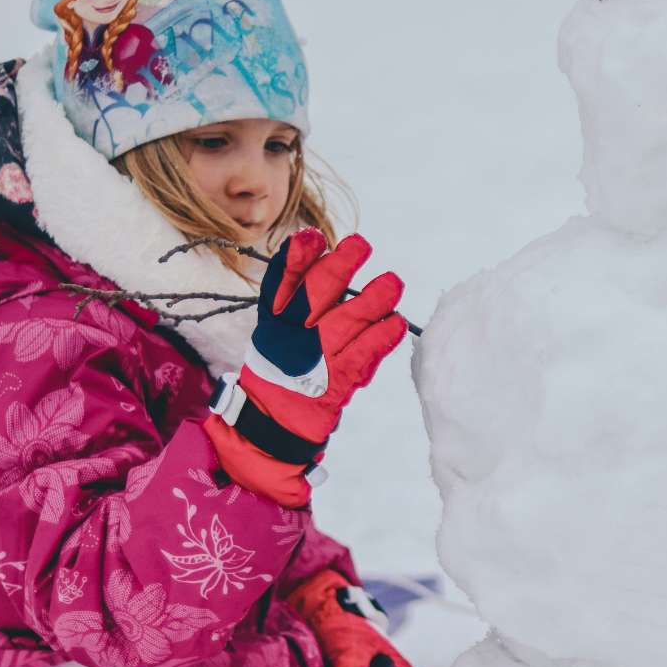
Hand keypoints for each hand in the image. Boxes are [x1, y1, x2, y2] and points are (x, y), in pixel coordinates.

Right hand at [202, 230, 407, 506]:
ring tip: (392, 282)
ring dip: (371, 300)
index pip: (281, 285)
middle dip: (339, 268)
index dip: (296, 259)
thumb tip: (324, 257)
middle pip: (315, 297)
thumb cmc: (282, 374)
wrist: (270, 429)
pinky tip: (396, 323)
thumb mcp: (278, 336)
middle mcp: (290, 339)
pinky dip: (380, 340)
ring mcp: (313, 362)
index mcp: (273, 324)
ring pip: (344, 324)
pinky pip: (361, 357)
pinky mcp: (334, 385)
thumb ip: (296, 302)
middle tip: (362, 246)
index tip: (311, 237)